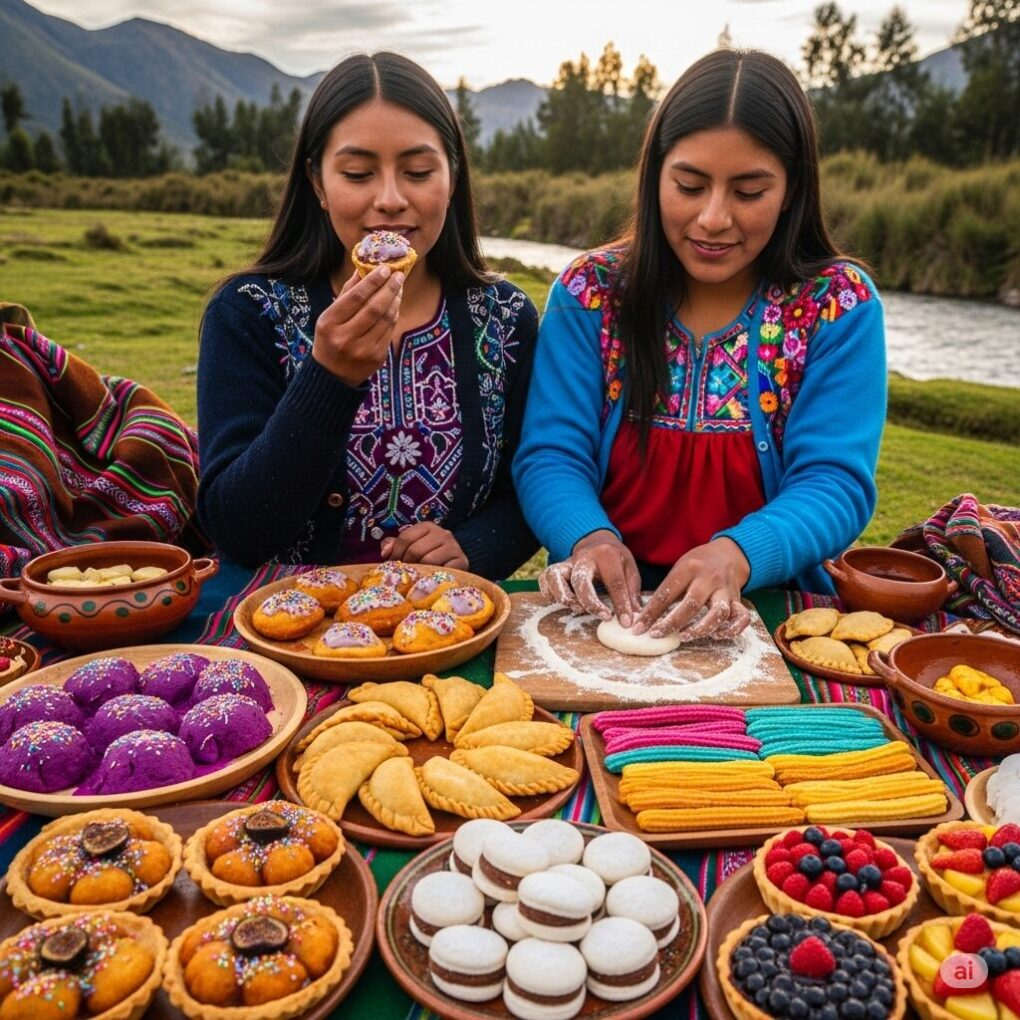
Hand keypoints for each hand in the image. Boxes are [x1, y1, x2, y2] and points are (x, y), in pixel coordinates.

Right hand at [311, 266, 403, 384]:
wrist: (333, 375)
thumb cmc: (330, 338)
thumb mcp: (330, 316)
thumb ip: (347, 293)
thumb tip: (363, 268)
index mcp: (330, 323)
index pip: (356, 297)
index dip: (373, 281)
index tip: (384, 268)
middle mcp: (345, 337)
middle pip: (374, 307)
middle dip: (389, 288)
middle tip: (398, 275)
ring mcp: (363, 349)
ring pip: (385, 319)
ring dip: (395, 300)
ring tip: (398, 287)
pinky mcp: (376, 357)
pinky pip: (389, 331)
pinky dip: (394, 315)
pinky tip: (395, 305)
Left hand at [380, 522, 468, 569]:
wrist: (454, 568)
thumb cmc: (427, 558)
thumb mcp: (410, 547)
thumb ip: (394, 546)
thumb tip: (386, 552)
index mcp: (428, 527)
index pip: (405, 537)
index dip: (396, 553)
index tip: (393, 563)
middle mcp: (443, 533)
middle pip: (415, 550)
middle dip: (407, 563)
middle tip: (406, 572)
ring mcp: (454, 547)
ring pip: (427, 561)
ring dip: (420, 571)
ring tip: (418, 575)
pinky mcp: (461, 561)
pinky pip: (441, 570)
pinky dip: (433, 576)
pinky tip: (430, 578)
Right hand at [538, 530, 641, 625]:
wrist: (597, 541)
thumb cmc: (616, 559)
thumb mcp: (630, 569)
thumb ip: (631, 592)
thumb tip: (634, 617)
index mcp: (607, 555)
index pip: (614, 582)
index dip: (621, 604)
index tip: (626, 622)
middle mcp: (584, 558)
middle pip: (581, 580)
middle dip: (591, 602)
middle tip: (604, 616)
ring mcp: (567, 562)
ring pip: (555, 576)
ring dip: (564, 596)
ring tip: (577, 609)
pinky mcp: (556, 568)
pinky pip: (545, 578)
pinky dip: (548, 592)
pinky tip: (559, 602)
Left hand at [633, 537, 751, 640]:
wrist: (728, 554)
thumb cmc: (697, 565)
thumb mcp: (679, 569)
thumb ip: (667, 591)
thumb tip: (645, 618)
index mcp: (689, 569)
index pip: (667, 593)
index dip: (651, 613)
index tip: (639, 628)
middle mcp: (709, 579)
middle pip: (692, 603)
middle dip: (672, 622)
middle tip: (657, 634)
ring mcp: (725, 590)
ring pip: (718, 612)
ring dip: (701, 628)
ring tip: (684, 636)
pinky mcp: (738, 600)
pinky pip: (742, 617)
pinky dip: (732, 629)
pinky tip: (717, 635)